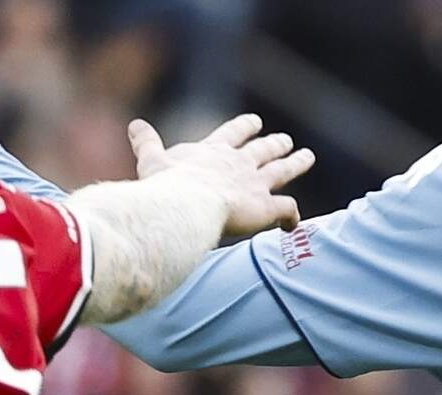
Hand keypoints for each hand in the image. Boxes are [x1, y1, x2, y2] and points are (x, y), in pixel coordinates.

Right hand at [133, 113, 312, 240]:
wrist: (184, 207)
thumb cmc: (164, 187)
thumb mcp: (152, 162)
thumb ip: (147, 144)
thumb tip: (134, 125)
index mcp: (214, 152)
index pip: (232, 134)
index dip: (243, 128)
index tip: (254, 122)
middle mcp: (239, 164)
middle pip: (263, 150)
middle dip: (274, 144)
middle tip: (285, 140)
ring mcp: (255, 185)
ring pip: (282, 170)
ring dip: (296, 163)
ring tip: (307, 157)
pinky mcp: (265, 208)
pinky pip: (286, 210)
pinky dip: (292, 216)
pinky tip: (294, 224)